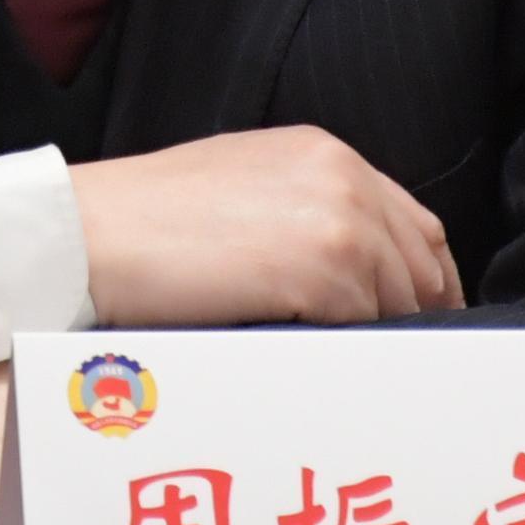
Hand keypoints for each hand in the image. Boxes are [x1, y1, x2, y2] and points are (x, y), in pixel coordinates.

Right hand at [67, 125, 462, 327]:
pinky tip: (334, 364)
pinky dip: (357, 348)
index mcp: (326, 154)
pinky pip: (367, 325)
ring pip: (399, 299)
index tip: (426, 312)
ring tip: (365, 370)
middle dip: (420, 310)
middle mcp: (344, 180)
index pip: (414, 222)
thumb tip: (349, 263)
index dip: (428, 274)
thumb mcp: (246, 181)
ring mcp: (339, 226)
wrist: (96, 233)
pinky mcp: (324, 274)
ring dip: (384, 334)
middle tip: (406, 355)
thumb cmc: (150, 216)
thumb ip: (307, 204)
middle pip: (420, 262)